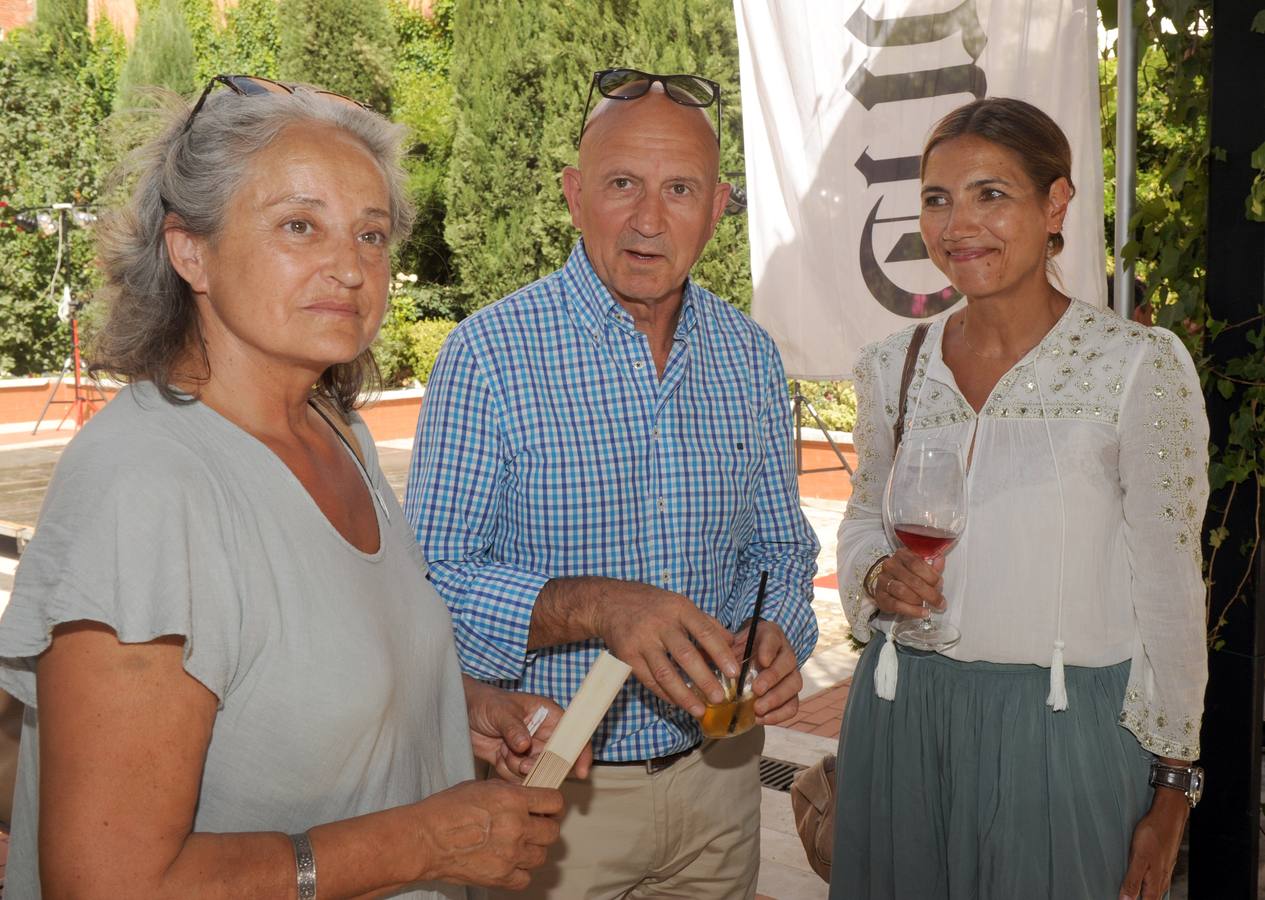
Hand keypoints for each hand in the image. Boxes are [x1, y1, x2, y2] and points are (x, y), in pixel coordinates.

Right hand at [413, 779, 562, 890]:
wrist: (424, 839)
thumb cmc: (445, 811)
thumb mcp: (482, 787)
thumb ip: (509, 793)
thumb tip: (527, 797)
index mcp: (513, 800)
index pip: (554, 802)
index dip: (552, 805)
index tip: (547, 808)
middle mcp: (517, 826)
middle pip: (552, 831)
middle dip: (545, 828)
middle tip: (533, 827)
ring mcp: (511, 854)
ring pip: (542, 856)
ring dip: (532, 850)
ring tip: (517, 846)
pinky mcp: (501, 877)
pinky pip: (526, 878)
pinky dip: (520, 872)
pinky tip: (509, 863)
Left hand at [464, 678, 592, 781]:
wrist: (461, 712)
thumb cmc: (485, 702)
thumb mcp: (500, 711)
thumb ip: (513, 727)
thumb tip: (525, 745)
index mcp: (548, 715)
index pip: (573, 735)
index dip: (580, 752)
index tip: (580, 772)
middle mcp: (542, 734)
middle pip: (554, 760)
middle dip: (537, 765)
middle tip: (521, 763)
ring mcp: (528, 750)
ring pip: (534, 771)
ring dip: (517, 767)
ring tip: (502, 751)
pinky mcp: (513, 761)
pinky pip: (518, 777)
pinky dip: (506, 771)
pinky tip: (497, 756)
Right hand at [589, 581, 737, 716]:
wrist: (610, 602)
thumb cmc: (653, 604)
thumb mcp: (680, 604)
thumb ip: (707, 623)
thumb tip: (733, 643)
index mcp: (678, 608)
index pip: (704, 632)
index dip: (721, 653)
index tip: (734, 672)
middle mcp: (660, 624)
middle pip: (685, 655)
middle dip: (704, 679)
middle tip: (720, 697)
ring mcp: (641, 641)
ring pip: (665, 672)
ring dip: (684, 694)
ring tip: (700, 710)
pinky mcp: (627, 656)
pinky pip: (648, 680)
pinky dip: (664, 694)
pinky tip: (678, 703)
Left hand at [730, 620, 801, 724]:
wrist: (751, 659)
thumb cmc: (741, 649)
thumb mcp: (732, 643)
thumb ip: (723, 649)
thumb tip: (705, 655)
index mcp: (770, 635)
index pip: (773, 638)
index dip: (769, 649)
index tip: (762, 660)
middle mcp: (786, 653)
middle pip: (788, 662)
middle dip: (772, 677)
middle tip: (757, 689)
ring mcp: (791, 673)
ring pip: (794, 685)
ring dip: (776, 699)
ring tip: (758, 709)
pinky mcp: (791, 693)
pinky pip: (792, 705)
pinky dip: (779, 714)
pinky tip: (761, 718)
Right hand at [870, 549, 945, 618]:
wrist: (887, 584)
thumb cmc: (907, 575)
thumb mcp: (921, 567)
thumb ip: (932, 566)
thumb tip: (940, 560)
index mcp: (902, 555)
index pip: (916, 564)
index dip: (930, 576)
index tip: (939, 585)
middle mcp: (890, 566)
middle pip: (912, 580)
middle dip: (929, 593)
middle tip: (940, 602)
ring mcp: (883, 581)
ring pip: (902, 591)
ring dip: (919, 601)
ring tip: (928, 606)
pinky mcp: (880, 596)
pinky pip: (896, 605)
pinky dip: (912, 610)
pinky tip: (922, 613)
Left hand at [1118, 788, 1187, 899]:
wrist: (1169, 815)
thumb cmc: (1154, 834)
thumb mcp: (1139, 858)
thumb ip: (1132, 881)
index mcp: (1155, 882)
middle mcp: (1162, 879)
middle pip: (1152, 898)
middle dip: (1139, 899)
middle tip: (1127, 897)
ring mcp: (1165, 870)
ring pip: (1156, 890)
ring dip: (1146, 894)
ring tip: (1134, 895)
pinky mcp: (1164, 861)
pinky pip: (1157, 880)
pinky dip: (1149, 885)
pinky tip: (1145, 881)